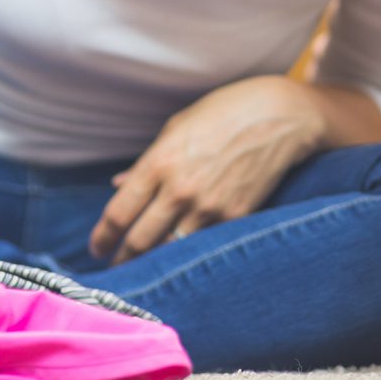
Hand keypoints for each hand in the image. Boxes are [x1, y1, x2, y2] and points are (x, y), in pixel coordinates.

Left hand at [88, 75, 324, 264]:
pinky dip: (190, 253)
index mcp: (160, 161)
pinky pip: (204, 244)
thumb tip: (119, 185)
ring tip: (146, 268)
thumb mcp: (180, 125)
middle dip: (122, 259)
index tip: (97, 247)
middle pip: (138, 241)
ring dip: (154, 263)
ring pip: (170, 250)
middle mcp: (180, 189)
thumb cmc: (228, 110)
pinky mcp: (237, 216)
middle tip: (116, 266)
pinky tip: (183, 257)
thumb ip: (148, 160)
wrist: (283, 114)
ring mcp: (210, 206)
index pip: (118, 214)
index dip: (101, 238)